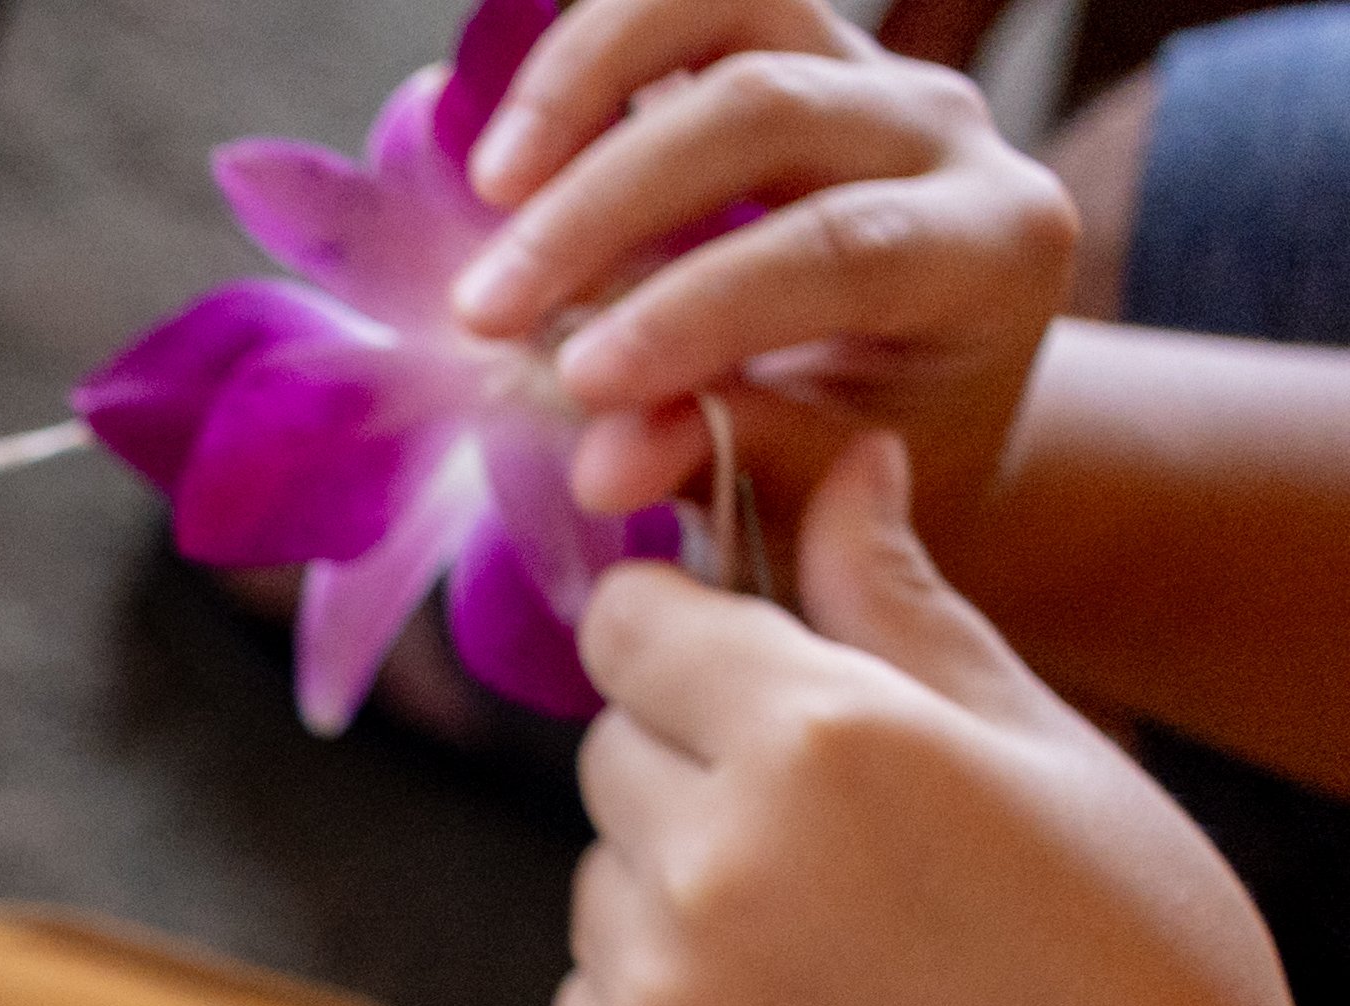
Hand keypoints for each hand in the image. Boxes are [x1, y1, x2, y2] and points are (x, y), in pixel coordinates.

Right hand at [454, 0, 1072, 542]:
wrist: (911, 395)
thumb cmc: (865, 450)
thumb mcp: (817, 484)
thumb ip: (726, 458)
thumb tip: (606, 461)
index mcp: (992, 249)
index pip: (847, 247)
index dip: (702, 307)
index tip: (579, 380)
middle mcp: (942, 134)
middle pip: (768, 110)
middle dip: (608, 206)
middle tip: (486, 312)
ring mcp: (865, 72)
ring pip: (728, 8)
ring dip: (584, 87)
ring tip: (488, 191)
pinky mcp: (787, 44)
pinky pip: (682, 9)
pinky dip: (582, 60)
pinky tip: (508, 156)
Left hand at [561, 438, 1332, 1005]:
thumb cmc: (1124, 949)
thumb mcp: (1039, 744)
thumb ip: (898, 602)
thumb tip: (838, 459)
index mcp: (819, 738)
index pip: (635, 628)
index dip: (678, 633)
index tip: (722, 657)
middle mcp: (711, 858)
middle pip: (611, 749)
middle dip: (695, 761)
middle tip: (836, 835)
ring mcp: (657, 991)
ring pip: (600, 875)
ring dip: (677, 885)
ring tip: (834, 945)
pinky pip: (592, 995)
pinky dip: (661, 1000)